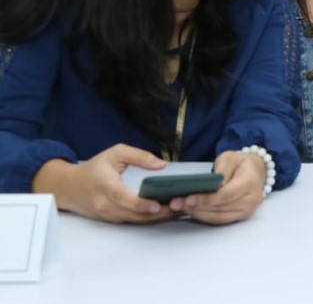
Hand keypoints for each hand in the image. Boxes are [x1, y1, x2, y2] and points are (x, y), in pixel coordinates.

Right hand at [33, 144, 176, 223]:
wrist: (70, 187)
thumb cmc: (95, 168)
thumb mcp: (115, 153)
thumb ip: (139, 156)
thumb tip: (161, 164)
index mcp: (106, 186)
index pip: (123, 199)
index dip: (141, 204)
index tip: (157, 205)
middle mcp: (105, 204)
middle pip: (133, 214)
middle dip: (158, 213)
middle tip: (181, 207)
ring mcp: (108, 215)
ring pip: (135, 220)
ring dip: (157, 218)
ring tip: (179, 210)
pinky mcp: (111, 220)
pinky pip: (132, 221)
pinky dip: (148, 218)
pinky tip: (165, 213)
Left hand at [169, 150, 265, 224]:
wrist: (255, 171)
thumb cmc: (240, 163)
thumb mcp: (230, 157)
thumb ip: (221, 170)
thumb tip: (211, 186)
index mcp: (250, 183)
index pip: (225, 195)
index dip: (206, 199)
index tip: (188, 199)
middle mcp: (252, 199)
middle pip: (220, 208)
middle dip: (197, 208)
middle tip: (177, 204)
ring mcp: (248, 210)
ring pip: (219, 217)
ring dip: (198, 214)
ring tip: (181, 208)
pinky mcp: (241, 216)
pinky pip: (221, 220)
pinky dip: (205, 217)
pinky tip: (192, 211)